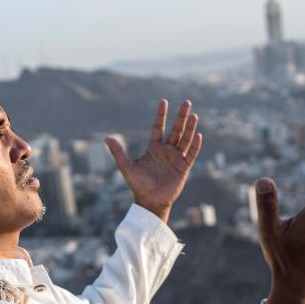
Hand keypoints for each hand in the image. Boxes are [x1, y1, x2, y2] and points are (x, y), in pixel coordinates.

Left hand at [105, 99, 202, 222]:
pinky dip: (195, 145)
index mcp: (154, 148)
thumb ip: (118, 152)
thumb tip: (106, 138)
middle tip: (187, 102)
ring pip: (185, 139)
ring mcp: (176, 158)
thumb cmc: (138, 185)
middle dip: (181, 116)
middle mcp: (166, 150)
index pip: (158, 127)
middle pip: (176, 129)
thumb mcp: (126, 167)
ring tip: (194, 115)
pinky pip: (191, 154)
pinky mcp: (184, 168)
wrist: (150, 201)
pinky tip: (198, 135)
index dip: (161, 115)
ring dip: (190, 128)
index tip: (164, 101)